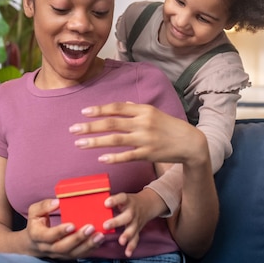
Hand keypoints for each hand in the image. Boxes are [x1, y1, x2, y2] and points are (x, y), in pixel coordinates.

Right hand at [26, 198, 104, 258]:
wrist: (34, 242)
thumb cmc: (36, 222)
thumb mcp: (34, 211)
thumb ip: (44, 206)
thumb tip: (57, 202)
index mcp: (37, 235)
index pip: (48, 236)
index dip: (60, 232)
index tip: (72, 225)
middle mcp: (47, 247)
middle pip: (62, 247)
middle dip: (77, 239)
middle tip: (90, 228)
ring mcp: (58, 254)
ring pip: (73, 254)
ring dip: (87, 246)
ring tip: (99, 236)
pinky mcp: (67, 256)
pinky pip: (79, 255)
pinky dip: (90, 249)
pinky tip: (99, 241)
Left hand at [70, 102, 208, 166]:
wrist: (190, 143)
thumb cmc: (170, 127)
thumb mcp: (155, 113)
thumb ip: (136, 109)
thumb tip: (122, 105)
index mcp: (143, 110)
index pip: (117, 108)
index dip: (99, 110)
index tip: (84, 112)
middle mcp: (143, 123)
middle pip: (112, 123)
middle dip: (90, 126)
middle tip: (73, 129)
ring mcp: (145, 139)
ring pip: (115, 140)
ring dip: (95, 141)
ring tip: (79, 144)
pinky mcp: (148, 154)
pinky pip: (127, 156)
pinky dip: (113, 157)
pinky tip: (100, 158)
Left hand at [102, 189, 166, 256]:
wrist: (148, 204)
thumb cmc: (129, 202)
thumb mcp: (122, 198)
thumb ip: (111, 201)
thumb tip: (94, 204)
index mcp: (127, 200)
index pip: (122, 198)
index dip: (115, 200)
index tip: (106, 203)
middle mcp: (133, 211)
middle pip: (127, 216)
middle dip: (117, 221)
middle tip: (106, 225)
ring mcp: (136, 221)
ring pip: (133, 228)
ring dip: (127, 235)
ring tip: (121, 241)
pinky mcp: (138, 229)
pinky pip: (136, 238)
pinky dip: (132, 246)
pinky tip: (127, 253)